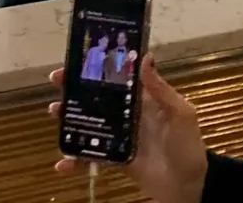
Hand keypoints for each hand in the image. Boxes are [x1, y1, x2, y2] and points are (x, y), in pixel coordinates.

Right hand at [48, 63, 207, 202]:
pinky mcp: (116, 158)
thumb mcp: (180, 113)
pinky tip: (62, 163)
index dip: (99, 66)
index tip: (79, 58)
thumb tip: (145, 57)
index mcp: (143, 99)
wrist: (188, 185)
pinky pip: (92, 156)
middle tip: (57, 82)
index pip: (118, 76)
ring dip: (71, 118)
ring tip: (55, 112)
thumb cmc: (187, 146)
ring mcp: (120, 137)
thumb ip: (161, 89)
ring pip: (91, 123)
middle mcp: (128, 114)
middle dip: (76, 88)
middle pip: (98, 97)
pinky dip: (76, 160)